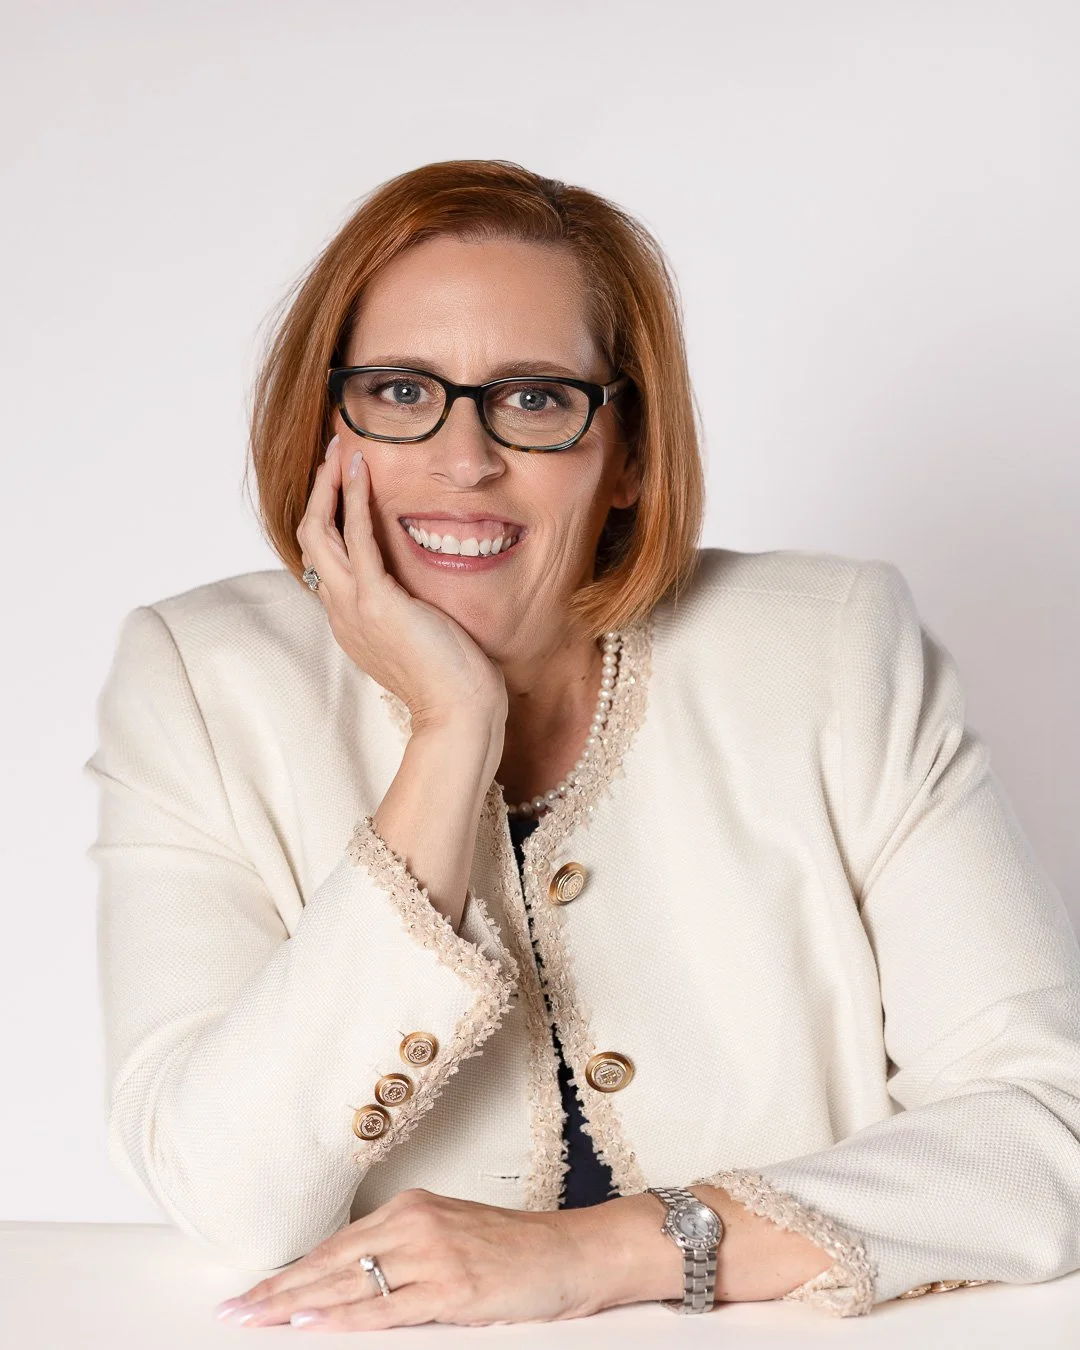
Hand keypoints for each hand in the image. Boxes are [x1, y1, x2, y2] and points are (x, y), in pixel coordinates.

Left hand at [213, 1187, 609, 1330]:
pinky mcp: (452, 1287)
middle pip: (331, 1262)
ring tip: (254, 1320)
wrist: (573, 1253)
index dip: (290, 1272)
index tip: (253, 1292)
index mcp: (413, 1207)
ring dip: (295, 1306)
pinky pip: (385, 1308)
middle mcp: (416, 1223)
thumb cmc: (517, 1250)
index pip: (336, 1244)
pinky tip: (309, 1327)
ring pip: (348, 1284)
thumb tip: (351, 1286)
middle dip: (277, 1291)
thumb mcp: (453, 1238)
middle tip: (234, 1309)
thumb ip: (404, 1254)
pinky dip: (342, 1320)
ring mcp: (433, 1254)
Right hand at [296, 436, 507, 734]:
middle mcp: (341, 612)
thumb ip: (408, 609)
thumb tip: (419, 589)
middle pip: (311, 538)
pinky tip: (361, 470)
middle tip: (333, 451)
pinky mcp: (378, 603)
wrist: (459, 714)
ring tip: (341, 448)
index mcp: (349, 620)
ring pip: (321, 533)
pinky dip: (354, 500)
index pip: (325, 558)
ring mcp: (353, 608)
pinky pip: (356, 540)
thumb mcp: (420, 636)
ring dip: (329, 485)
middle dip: (320, 491)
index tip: (341, 482)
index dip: (328, 515)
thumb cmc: (453, 682)